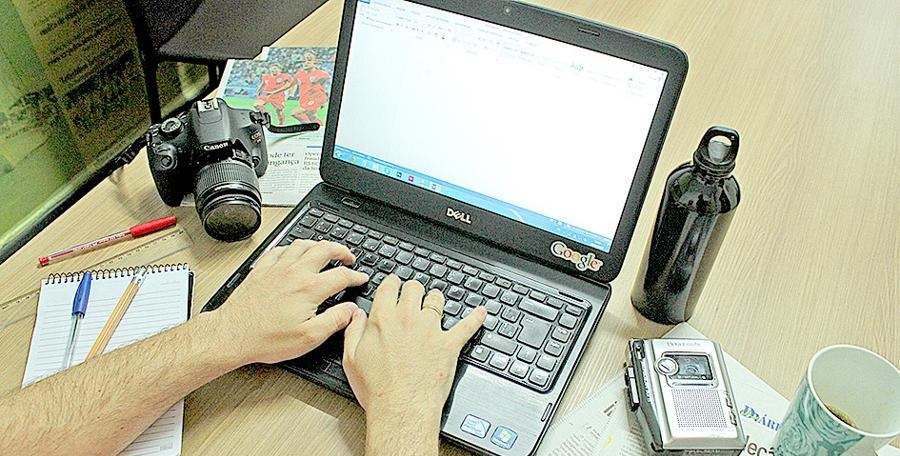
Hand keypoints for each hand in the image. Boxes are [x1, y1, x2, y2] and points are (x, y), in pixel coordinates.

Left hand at [213, 240, 368, 364]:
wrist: (232, 334)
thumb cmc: (267, 339)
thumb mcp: (309, 337)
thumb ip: (335, 320)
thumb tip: (351, 310)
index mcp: (309, 289)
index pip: (342, 275)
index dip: (356, 276)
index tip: (361, 279)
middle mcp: (294, 272)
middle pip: (325, 249)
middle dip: (342, 250)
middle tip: (349, 257)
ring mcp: (276, 268)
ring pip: (302, 244)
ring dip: (318, 244)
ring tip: (326, 250)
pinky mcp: (261, 269)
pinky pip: (280, 249)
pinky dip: (292, 248)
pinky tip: (293, 253)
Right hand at [342, 276, 485, 432]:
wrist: (401, 409)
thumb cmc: (377, 389)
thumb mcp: (351, 359)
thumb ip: (353, 331)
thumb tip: (355, 315)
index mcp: (383, 320)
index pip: (389, 288)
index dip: (392, 283)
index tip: (394, 284)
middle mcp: (408, 319)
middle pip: (415, 288)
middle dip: (413, 289)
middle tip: (413, 293)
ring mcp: (431, 330)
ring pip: (437, 300)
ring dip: (435, 299)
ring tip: (436, 301)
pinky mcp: (449, 344)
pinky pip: (467, 326)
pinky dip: (475, 318)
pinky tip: (481, 313)